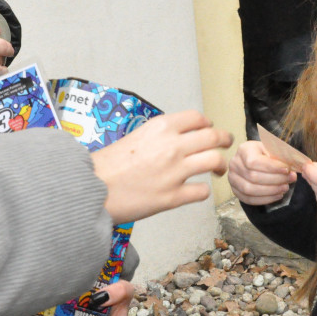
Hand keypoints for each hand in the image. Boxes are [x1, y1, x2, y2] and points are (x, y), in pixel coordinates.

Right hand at [91, 110, 233, 223]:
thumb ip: (159, 136)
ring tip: (218, 169)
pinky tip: (197, 190)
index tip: (209, 129)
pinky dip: (202, 191)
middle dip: (224, 140)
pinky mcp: (173, 197)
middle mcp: (172, 147)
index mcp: (161, 128)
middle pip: (213, 137)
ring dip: (220, 165)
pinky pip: (202, 192)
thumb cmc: (106, 166)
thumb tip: (177, 139)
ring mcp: (175, 172)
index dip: (207, 124)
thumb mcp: (135, 137)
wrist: (90, 189)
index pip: (198, 118)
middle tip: (226, 144)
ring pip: (214, 161)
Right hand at [228, 141, 296, 204]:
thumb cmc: (266, 154)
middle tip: (290, 179)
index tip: (287, 170)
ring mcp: (233, 178)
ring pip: (250, 190)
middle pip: (253, 176)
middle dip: (275, 180)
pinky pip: (249, 199)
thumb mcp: (273, 149)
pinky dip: (265, 199)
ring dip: (271, 191)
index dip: (272, 168)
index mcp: (244, 150)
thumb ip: (281, 157)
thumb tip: (291, 171)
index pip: (254, 161)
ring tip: (284, 188)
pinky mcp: (236, 191)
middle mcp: (235, 163)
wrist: (256, 159)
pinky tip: (277, 195)